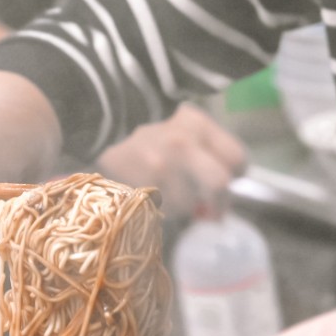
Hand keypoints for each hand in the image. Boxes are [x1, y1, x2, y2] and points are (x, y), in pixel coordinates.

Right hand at [95, 103, 245, 217]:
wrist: (99, 134)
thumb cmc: (152, 138)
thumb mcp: (183, 129)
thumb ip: (209, 152)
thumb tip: (229, 189)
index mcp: (196, 123)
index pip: (236, 158)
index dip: (236, 175)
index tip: (229, 181)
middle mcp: (181, 142)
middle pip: (219, 184)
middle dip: (218, 201)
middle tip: (212, 209)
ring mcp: (160, 166)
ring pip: (190, 204)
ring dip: (184, 207)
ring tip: (168, 192)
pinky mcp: (141, 187)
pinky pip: (166, 211)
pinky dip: (163, 210)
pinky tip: (152, 194)